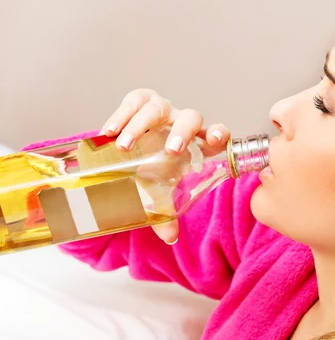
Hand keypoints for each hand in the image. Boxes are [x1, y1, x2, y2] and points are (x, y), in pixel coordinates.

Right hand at [100, 88, 230, 244]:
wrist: (129, 152)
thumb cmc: (153, 172)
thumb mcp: (159, 193)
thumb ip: (165, 215)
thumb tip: (169, 237)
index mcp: (197, 144)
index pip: (216, 134)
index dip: (219, 134)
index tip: (217, 140)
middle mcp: (182, 124)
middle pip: (191, 118)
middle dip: (182, 133)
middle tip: (170, 151)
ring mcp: (161, 110)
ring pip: (158, 108)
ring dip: (141, 126)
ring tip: (125, 146)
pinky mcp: (139, 101)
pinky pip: (133, 102)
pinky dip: (120, 116)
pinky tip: (109, 132)